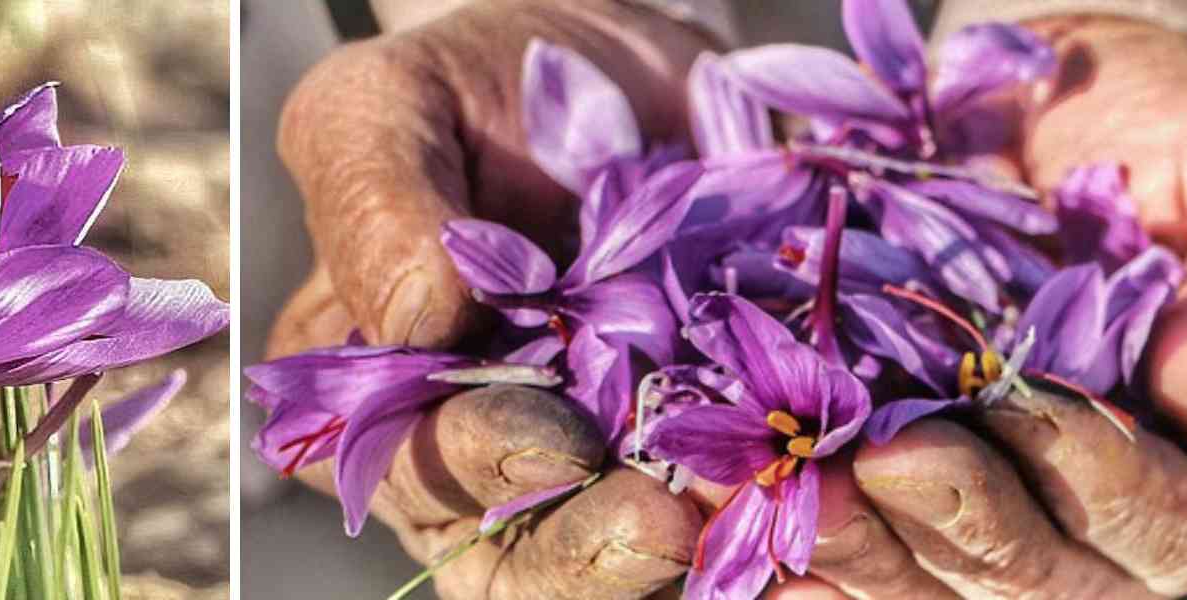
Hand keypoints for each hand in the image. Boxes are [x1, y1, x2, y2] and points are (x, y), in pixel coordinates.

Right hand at [266, 2, 727, 596]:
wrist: (622, 65)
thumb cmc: (474, 82)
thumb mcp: (383, 107)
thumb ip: (376, 207)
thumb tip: (418, 318)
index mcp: (374, 398)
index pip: (413, 468)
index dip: (480, 469)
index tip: (554, 442)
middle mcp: (475, 459)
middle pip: (515, 557)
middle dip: (587, 550)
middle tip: (660, 523)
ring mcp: (595, 468)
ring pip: (625, 561)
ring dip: (687, 559)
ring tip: (750, 511)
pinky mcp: (703, 455)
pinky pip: (736, 523)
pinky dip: (774, 527)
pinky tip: (812, 503)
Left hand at [784, 16, 1186, 597]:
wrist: (1054, 109)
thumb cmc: (1185, 134)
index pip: (1184, 523)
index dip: (1105, 484)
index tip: (1024, 406)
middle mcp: (1130, 521)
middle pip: (1052, 577)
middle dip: (964, 522)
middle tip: (886, 457)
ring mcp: (1014, 518)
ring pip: (944, 583)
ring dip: (866, 547)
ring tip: (800, 487)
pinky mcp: (910, 499)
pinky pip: (866, 558)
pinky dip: (808, 551)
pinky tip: (756, 520)